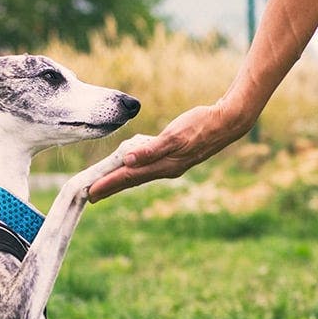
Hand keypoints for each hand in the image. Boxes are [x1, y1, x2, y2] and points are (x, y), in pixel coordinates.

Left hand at [87, 104, 253, 200]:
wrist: (227, 123)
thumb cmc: (201, 125)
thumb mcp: (175, 135)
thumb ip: (151, 149)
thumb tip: (127, 160)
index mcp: (163, 165)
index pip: (128, 177)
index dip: (108, 184)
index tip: (90, 193)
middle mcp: (166, 169)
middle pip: (132, 180)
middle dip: (111, 187)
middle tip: (91, 195)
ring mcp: (171, 164)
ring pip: (140, 175)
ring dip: (121, 180)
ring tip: (106, 183)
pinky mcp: (176, 157)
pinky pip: (149, 166)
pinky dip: (136, 168)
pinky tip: (132, 165)